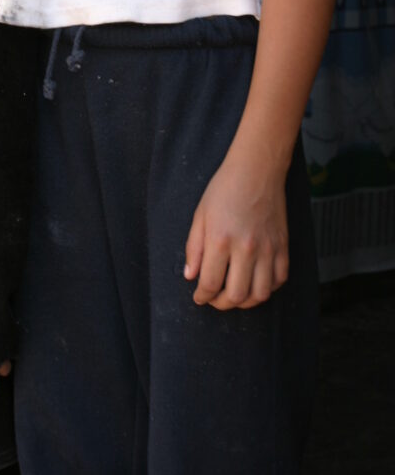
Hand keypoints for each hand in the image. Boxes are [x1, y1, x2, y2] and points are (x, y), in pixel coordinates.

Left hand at [184, 149, 289, 310]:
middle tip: (215, 299)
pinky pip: (280, 280)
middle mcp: (246, 248)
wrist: (256, 171)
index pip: (210, 283)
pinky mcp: (283, 247)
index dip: (202, 296)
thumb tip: (191, 277)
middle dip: (222, 304)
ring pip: (261, 294)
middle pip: (236, 295)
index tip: (199, 298)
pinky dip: (268, 288)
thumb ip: (194, 248)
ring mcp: (268, 249)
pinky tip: (256, 283)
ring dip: (246, 302)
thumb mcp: (200, 215)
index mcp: (220, 240)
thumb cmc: (224, 190)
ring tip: (235, 295)